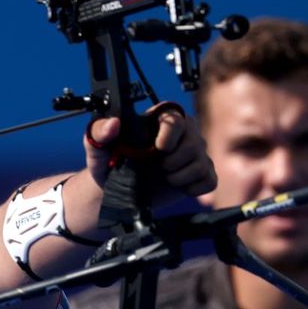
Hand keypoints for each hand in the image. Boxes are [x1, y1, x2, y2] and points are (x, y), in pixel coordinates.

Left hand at [83, 102, 215, 203]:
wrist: (116, 190)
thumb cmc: (108, 162)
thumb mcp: (97, 146)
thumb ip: (99, 131)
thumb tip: (113, 124)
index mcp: (159, 119)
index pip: (177, 118)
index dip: (170, 135)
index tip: (158, 148)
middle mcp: (183, 133)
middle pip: (194, 143)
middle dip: (174, 161)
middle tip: (158, 167)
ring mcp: (194, 154)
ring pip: (202, 164)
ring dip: (180, 177)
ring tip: (164, 177)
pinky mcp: (201, 174)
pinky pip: (210, 180)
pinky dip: (194, 188)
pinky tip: (178, 186)